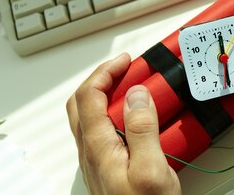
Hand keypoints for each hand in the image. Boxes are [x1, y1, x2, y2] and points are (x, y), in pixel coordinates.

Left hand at [66, 53, 180, 194]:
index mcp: (98, 148)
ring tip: (133, 88)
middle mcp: (91, 152)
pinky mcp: (108, 167)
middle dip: (102, 79)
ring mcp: (97, 160)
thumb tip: (135, 94)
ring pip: (90, 116)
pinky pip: (103, 131)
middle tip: (125, 69)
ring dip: (107, 95)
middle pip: (82, 103)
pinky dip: (114, 113)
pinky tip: (136, 117)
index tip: (126, 62)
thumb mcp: (151, 171)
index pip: (89, 96)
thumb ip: (142, 129)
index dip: (104, 72)